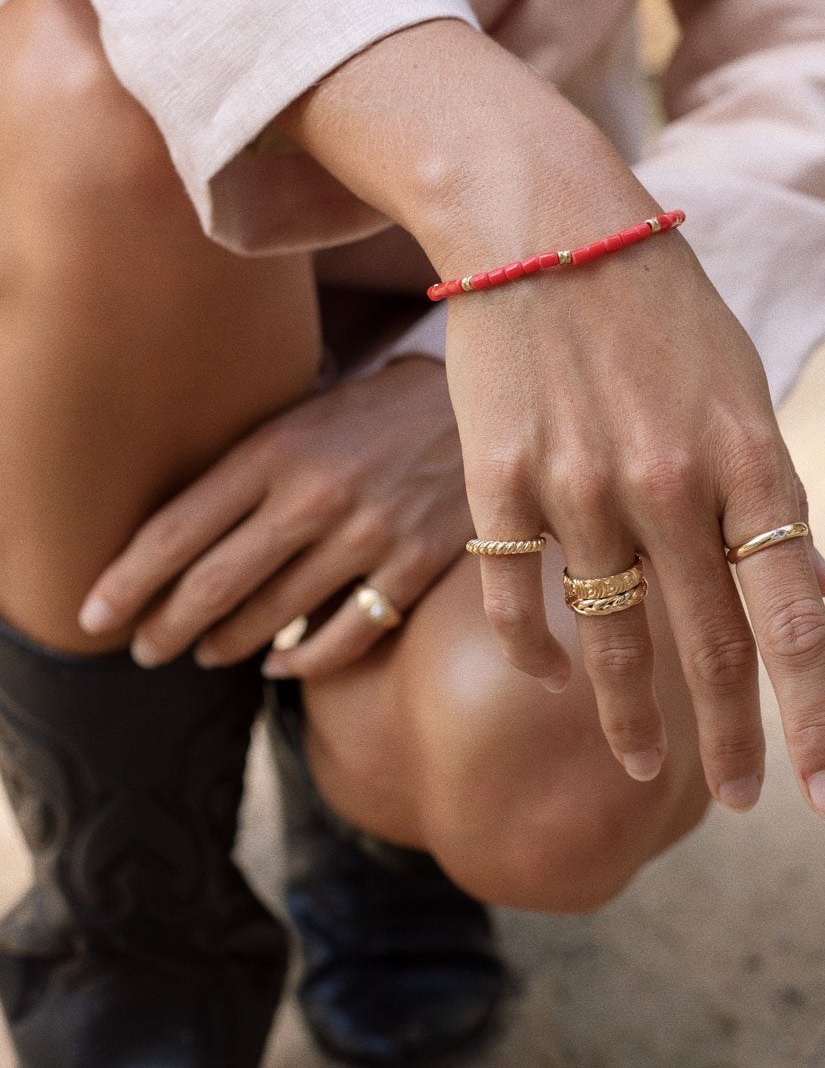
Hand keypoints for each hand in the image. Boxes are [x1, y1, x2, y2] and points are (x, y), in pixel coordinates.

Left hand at [78, 358, 469, 677]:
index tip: (94, 615)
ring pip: (271, 618)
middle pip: (212, 585)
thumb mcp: (306, 413)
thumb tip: (176, 528)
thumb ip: (250, 464)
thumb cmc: (379, 410)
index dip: (127, 580)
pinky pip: (343, 638)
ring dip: (225, 644)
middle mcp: (315, 494)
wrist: (488, 405)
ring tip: (204, 652)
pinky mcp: (416, 566)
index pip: (177, 528)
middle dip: (164, 627)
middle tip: (142, 650)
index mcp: (277, 447)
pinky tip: (279, 661)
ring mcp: (369, 534)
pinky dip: (300, 660)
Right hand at [445, 218, 824, 815]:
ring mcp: (580, 485)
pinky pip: (516, 599)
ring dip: (631, 718)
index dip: (818, 720)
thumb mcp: (742, 390)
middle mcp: (672, 482)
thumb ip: (773, 497)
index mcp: (751, 457)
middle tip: (743, 801)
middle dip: (731, 742)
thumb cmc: (662, 310)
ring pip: (611, 641)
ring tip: (641, 763)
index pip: (797, 620)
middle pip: (711, 651)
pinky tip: (553, 677)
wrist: (546, 220)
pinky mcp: (500, 478)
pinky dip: (537, 653)